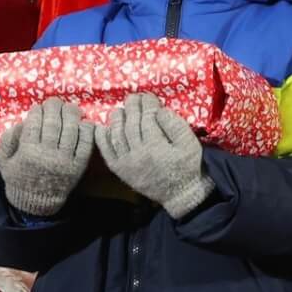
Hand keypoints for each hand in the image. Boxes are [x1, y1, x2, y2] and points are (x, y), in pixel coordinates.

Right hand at [0, 98, 93, 215]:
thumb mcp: (3, 161)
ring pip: (71, 130)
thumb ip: (6, 140)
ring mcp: (65, 160)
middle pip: (54, 123)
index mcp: (28, 151)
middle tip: (54, 102)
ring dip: (71, 114)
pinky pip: (85, 145)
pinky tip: (83, 123)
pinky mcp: (78, 166)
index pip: (35, 123)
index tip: (38, 107)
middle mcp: (48, 154)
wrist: (37, 203)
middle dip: (54, 107)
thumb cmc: (19, 179)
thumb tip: (21, 123)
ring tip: (70, 107)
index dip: (37, 111)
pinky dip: (86, 131)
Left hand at [95, 93, 213, 219]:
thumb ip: (175, 126)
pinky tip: (101, 127)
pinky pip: (107, 152)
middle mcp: (138, 154)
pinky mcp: (120, 170)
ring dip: (116, 120)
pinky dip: (102, 139)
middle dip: (132, 107)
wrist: (180, 194)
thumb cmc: (188, 166)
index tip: (148, 97)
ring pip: (117, 136)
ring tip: (120, 109)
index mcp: (156, 147)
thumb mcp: (190, 144)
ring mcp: (126, 163)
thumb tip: (159, 111)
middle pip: (131, 125)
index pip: (148, 119)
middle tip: (133, 97)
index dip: (147, 105)